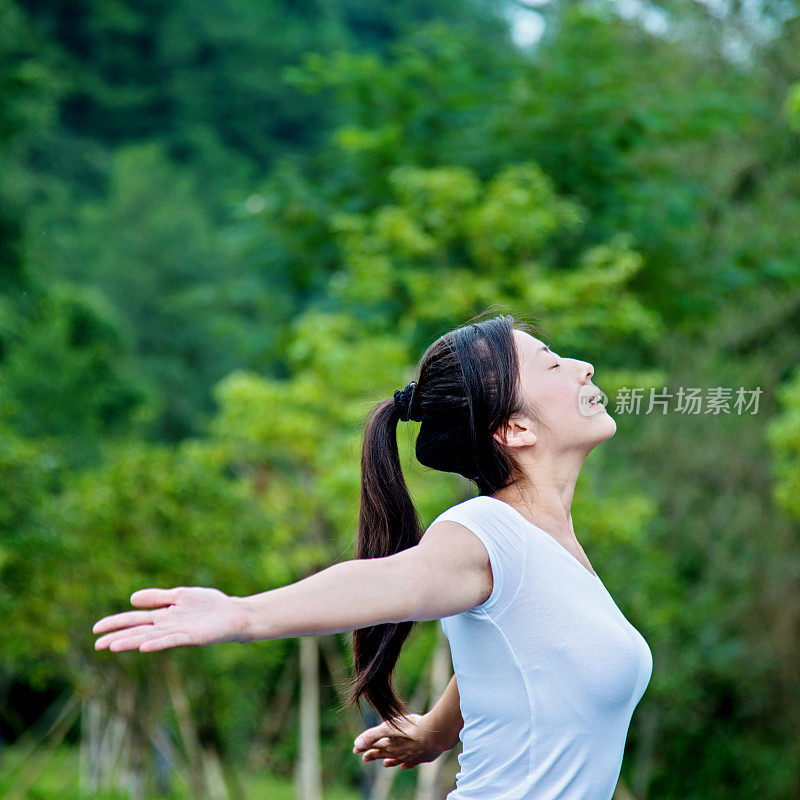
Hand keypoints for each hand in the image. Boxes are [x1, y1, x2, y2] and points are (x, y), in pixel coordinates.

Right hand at [92, 587, 248, 651]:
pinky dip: (158, 643)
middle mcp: (167, 626)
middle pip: (138, 631)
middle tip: (97, 644)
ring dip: (132, 642)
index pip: (135, 620)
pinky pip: (172, 640)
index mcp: (164, 616)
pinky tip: (144, 646)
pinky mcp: (192, 636)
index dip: (116, 623)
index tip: (96, 629)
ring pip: (150, 638)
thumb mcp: (181, 596)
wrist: (233, 614)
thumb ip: (158, 598)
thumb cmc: (209, 606)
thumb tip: (132, 599)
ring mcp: (178, 632)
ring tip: (113, 646)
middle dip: (118, 637)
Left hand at [352, 712, 450, 769]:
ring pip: (397, 759)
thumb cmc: (412, 729)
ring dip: (390, 761)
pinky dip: (407, 764)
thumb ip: (372, 735)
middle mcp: (399, 752)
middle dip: (374, 754)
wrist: (434, 735)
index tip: (355, 750)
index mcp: (390, 745)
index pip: (374, 746)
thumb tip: (356, 744)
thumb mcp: (388, 728)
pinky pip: (412, 762)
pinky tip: (405, 765)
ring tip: (384, 764)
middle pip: (384, 753)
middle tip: (365, 757)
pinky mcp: (423, 756)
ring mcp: (411, 755)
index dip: (364, 747)